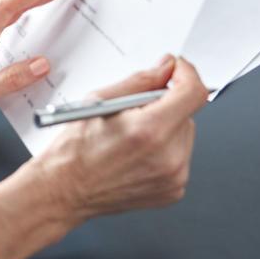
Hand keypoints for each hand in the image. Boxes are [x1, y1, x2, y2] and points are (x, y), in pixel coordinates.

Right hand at [33, 56, 208, 223]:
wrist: (66, 188)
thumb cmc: (76, 149)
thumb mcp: (100, 100)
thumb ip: (140, 81)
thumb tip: (165, 68)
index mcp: (149, 130)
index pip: (193, 93)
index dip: (186, 73)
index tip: (176, 70)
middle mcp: (168, 156)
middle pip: (187, 114)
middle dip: (166, 105)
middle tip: (135, 112)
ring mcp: (174, 177)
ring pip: (184, 135)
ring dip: (166, 128)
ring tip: (132, 137)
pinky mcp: (174, 190)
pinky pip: (180, 157)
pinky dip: (164, 150)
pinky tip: (137, 154)